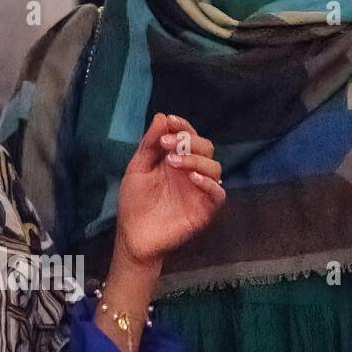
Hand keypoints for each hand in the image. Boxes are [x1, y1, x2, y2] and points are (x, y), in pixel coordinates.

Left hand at [115, 113, 224, 267]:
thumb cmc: (135, 201)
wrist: (133, 234)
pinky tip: (191, 177)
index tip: (170, 121)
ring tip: (173, 162)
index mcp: (176, 160)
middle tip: (167, 143)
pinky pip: (218, 193)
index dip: (183, 126)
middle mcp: (191, 172)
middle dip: (189, 140)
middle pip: (206, 147)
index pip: (189, 137)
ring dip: (196, 159)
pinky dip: (208, 182)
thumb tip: (161, 117)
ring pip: (215, 167)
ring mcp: (200, 190)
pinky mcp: (205, 209)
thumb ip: (150, 144)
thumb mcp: (138, 168)